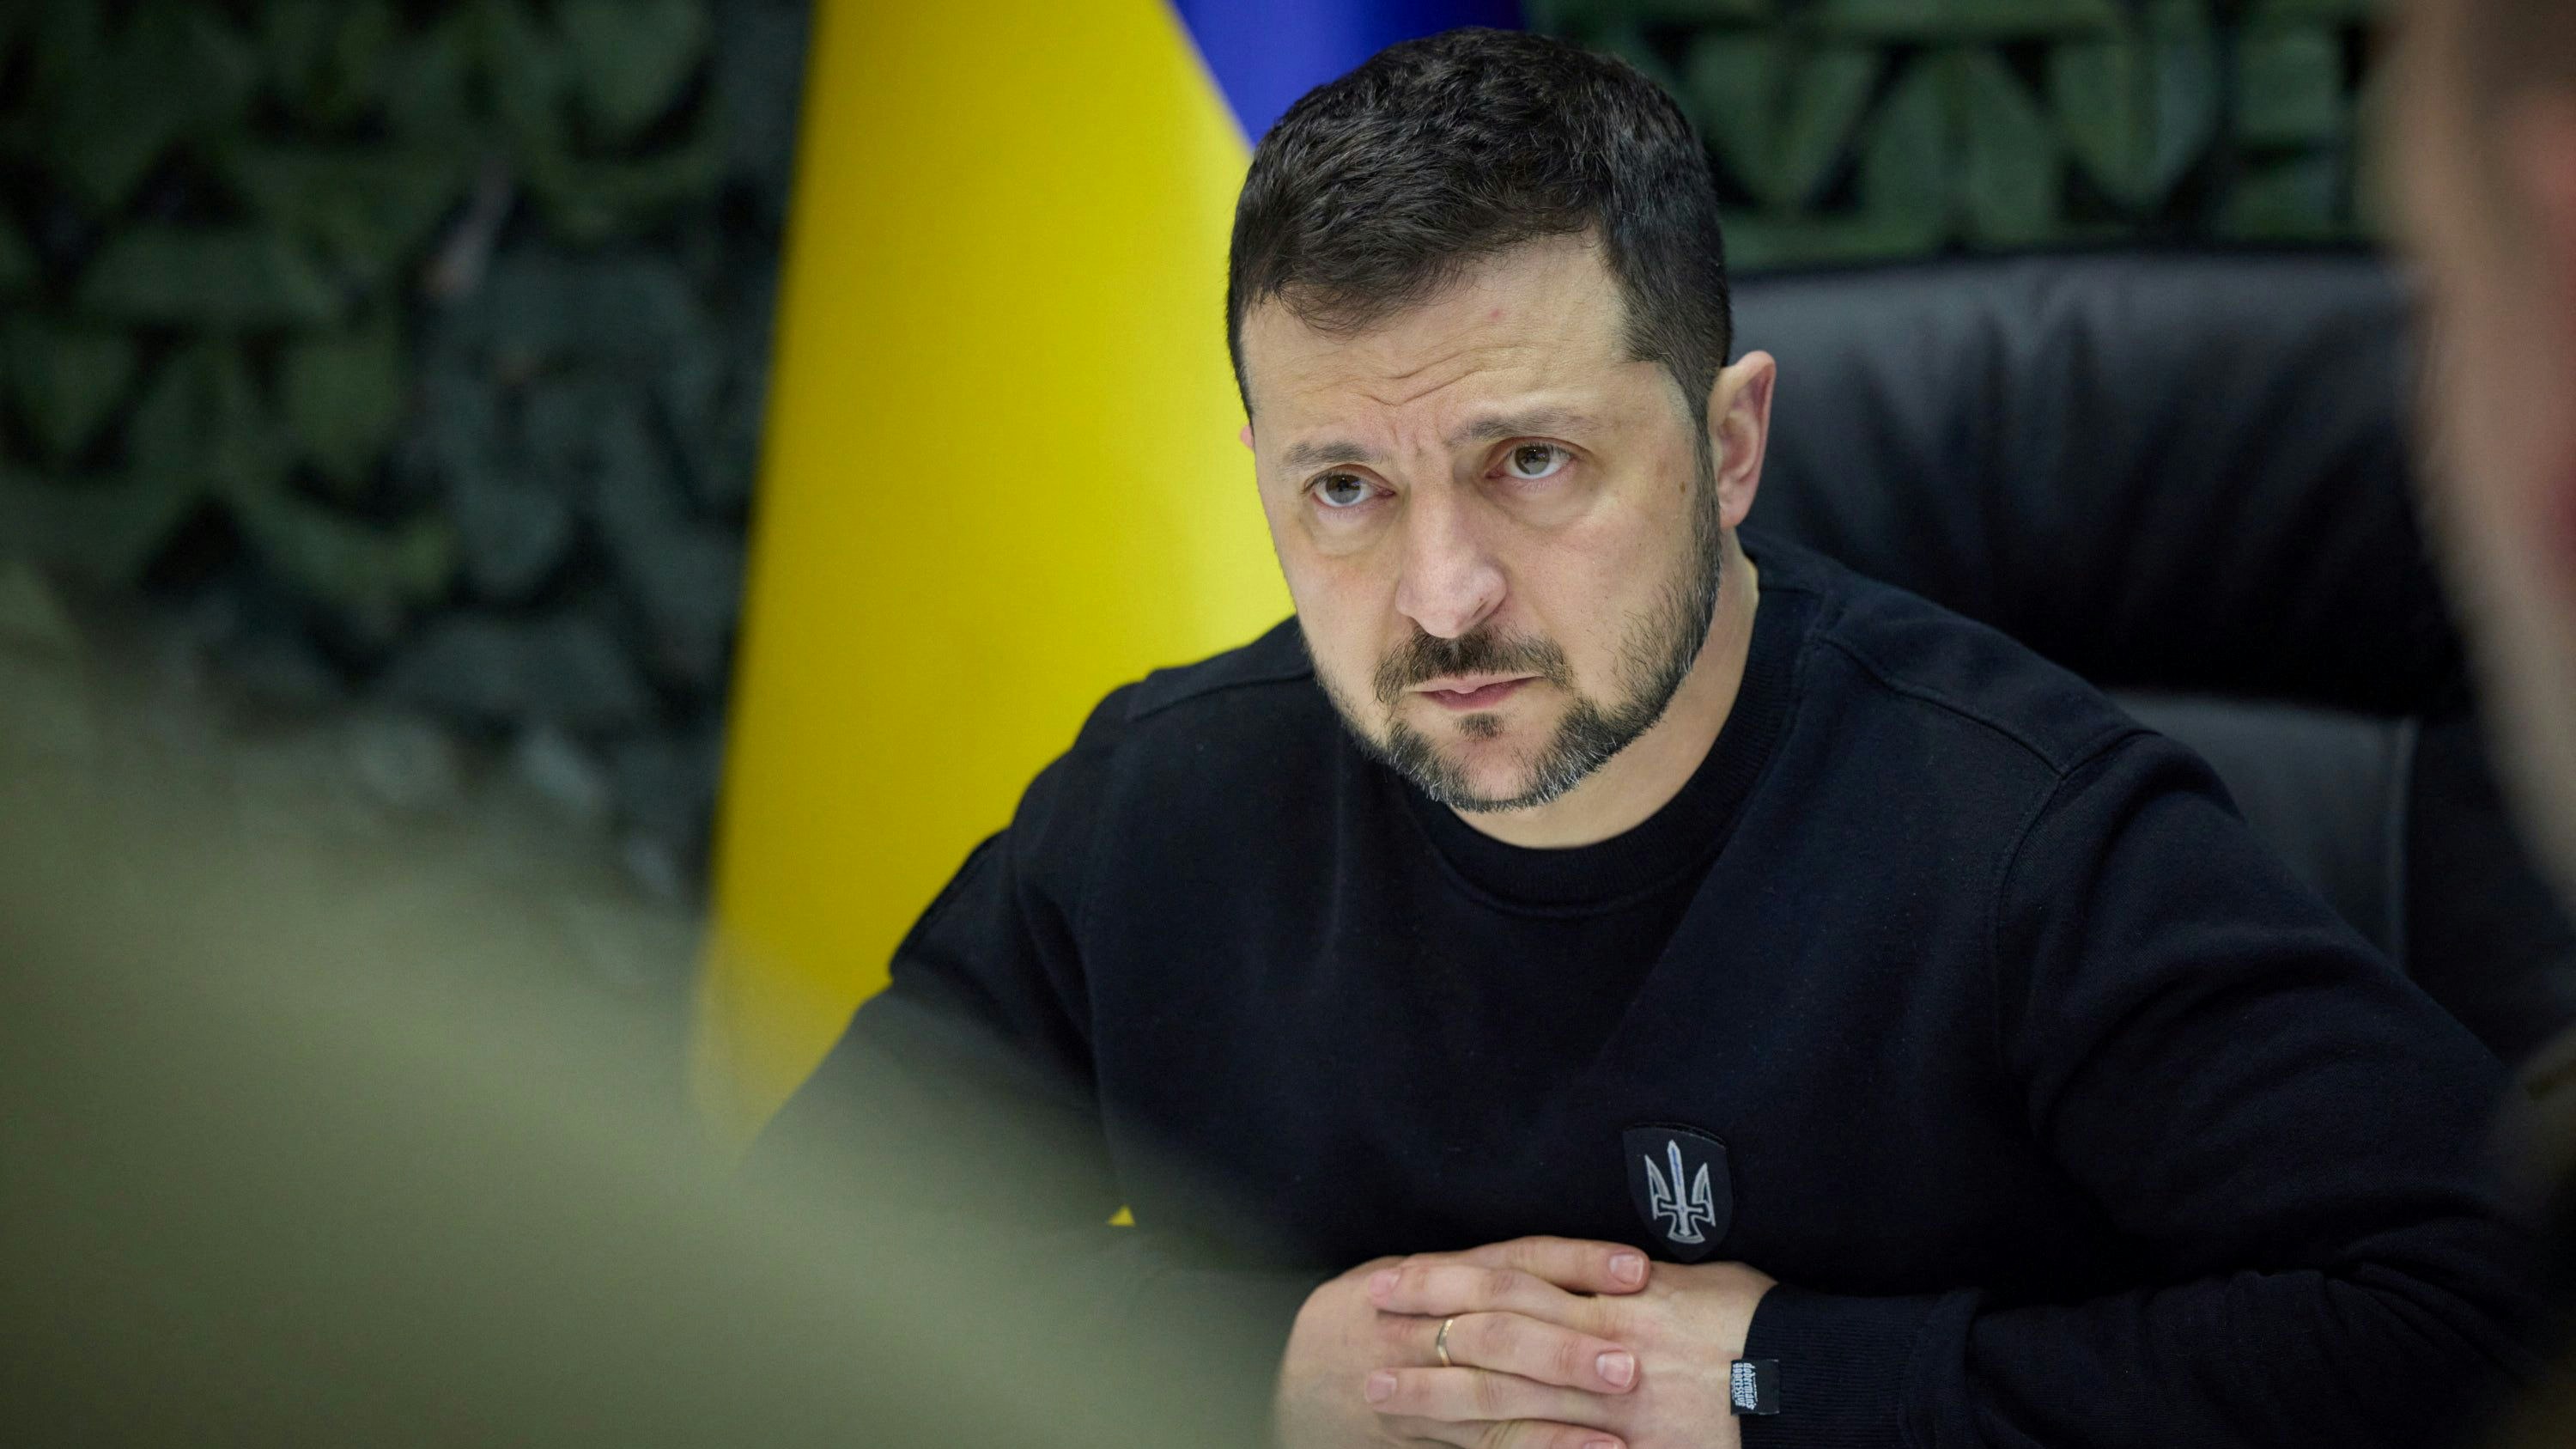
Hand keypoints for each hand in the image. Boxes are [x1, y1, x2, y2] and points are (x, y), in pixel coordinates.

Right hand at [1273, 1237, 1651, 1448]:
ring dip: (1563, 1398)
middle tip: (1633, 1353)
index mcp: (1430, 1276)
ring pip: (1496, 1390)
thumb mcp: (1409, 1277)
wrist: (1301, 1379)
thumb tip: (1569, 1263)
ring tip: (1624, 1395)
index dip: (1575, 1263)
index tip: (1636, 1268)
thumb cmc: (1372, 1318)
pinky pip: (1490, 1443)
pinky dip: (1545, 1445)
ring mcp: (1419, 1385)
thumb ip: (1477, 1271)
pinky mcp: (1423, 1434)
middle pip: (1503, 1328)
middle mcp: (1422, 1326)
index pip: (1512, 1262)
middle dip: (1569, 1340)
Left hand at [1365, 1256, 1777, 1448]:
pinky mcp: (1626, 1448)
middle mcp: (1598, 1342)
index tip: (1396, 1277)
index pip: (1507, 1277)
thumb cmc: (1759, 1319)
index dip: (1445, 1278)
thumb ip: (1634, 1280)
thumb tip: (1603, 1270)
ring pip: (1504, 1396)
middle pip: (1491, 1331)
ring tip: (1382, 1392)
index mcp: (1610, 1293)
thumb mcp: (1692, 1280)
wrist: (1812, 1374)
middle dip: (1425, 1329)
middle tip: (1368, 1328)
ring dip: (1436, 1395)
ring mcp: (1609, 1405)